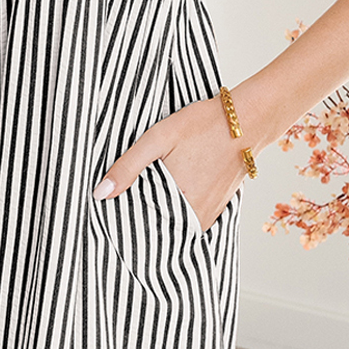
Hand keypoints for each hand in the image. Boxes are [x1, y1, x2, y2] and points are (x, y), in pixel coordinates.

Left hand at [93, 93, 249, 232]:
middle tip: (128, 208)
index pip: (142, 226)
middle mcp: (195, 215)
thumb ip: (127, 167)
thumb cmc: (203, 125)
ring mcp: (209, 214)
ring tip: (150, 201)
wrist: (247, 120)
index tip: (114, 216)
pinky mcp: (219, 208)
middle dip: (144, 220)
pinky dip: (179, 214)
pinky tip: (172, 198)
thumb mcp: (157, 139)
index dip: (127, 220)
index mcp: (177, 202)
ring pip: (176, 226)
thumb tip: (100, 194)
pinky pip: (192, 221)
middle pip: (159, 228)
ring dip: (162, 218)